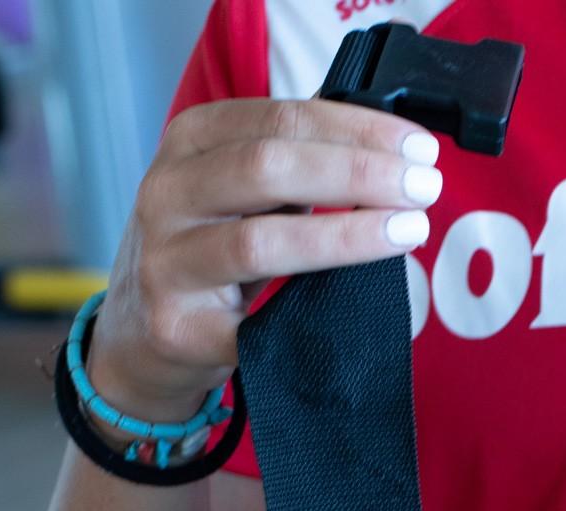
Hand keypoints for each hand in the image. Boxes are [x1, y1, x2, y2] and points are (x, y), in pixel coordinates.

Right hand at [87, 98, 444, 423]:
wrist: (142, 336)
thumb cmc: (209, 256)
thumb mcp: (238, 196)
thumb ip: (296, 173)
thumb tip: (394, 166)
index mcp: (190, 143)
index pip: (282, 119)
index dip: (356, 130)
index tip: (418, 148)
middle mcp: (167, 193)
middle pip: (269, 167)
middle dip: (357, 173)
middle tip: (423, 188)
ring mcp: (167, 262)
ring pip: (260, 241)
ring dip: (345, 236)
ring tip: (407, 231)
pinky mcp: (179, 328)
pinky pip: (256, 323)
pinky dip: (311, 314)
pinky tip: (357, 308)